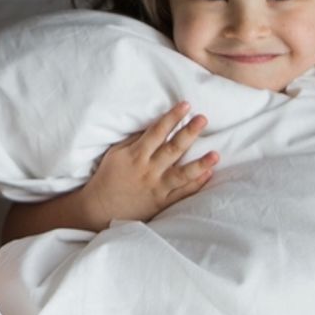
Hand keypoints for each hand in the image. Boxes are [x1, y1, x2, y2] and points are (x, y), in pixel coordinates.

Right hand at [80, 101, 219, 224]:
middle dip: (188, 133)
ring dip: (199, 163)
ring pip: (181, 174)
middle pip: (172, 149)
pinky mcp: (161, 203)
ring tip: (216, 154)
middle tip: (203, 119)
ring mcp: (156, 188)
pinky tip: (209, 174)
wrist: (99, 210)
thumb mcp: (116, 154)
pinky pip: (181, 194)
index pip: (156, 133)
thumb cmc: (107, 177)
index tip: (186, 105)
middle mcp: (148, 171)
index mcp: (135, 156)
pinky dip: (195, 184)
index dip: (171, 118)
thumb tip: (154, 126)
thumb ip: (135, 141)